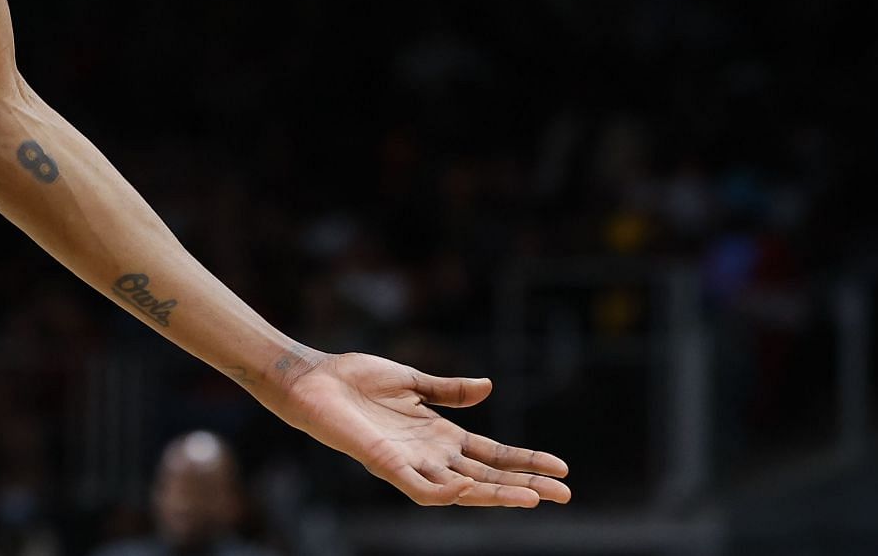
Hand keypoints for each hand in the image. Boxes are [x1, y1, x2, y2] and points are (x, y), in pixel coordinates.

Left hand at [266, 353, 569, 506]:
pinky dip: (444, 492)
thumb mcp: (410, 382)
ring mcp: (408, 461)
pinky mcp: (383, 463)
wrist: (312, 380)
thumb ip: (447, 391)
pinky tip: (467, 488)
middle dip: (524, 485)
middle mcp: (429, 453)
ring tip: (532, 497)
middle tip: (565, 494)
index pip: (491, 454)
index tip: (561, 468)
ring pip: (461, 489)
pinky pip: (419, 488)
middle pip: (486, 476)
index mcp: (438, 433)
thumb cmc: (354, 379)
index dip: (524, 461)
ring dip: (495, 495)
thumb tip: (489, 387)